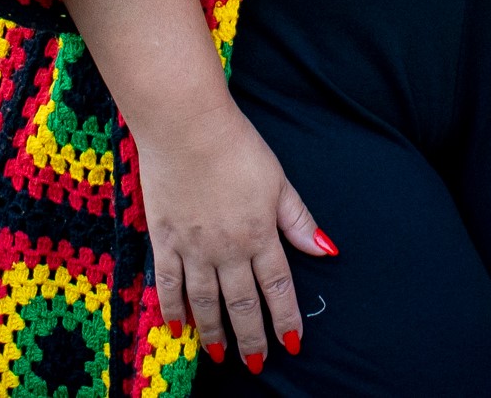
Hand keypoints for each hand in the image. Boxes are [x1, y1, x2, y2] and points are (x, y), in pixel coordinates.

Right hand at [136, 103, 327, 369]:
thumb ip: (298, 221)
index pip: (278, 286)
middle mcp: (228, 248)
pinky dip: (173, 309)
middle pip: (241, 303)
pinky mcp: (164, 240)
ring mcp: (193, 248)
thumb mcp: (278, 181)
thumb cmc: (237, 146)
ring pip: (205, 302)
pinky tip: (178, 326)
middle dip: (251, 337)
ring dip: (214, 332)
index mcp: (260, 233)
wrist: (186, 126)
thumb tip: (327, 250)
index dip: (286, 318)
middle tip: (256, 364)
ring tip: (220, 356)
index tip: (292, 343)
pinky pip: (168, 285)